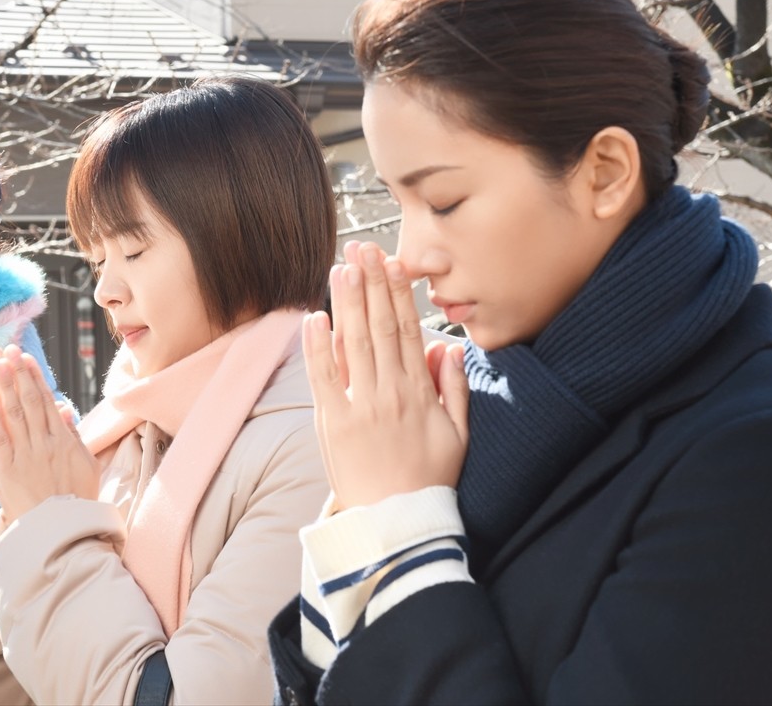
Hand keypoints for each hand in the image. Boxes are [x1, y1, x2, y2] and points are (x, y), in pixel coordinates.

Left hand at [0, 345, 98, 522]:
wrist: (63, 534)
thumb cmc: (77, 499)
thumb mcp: (86, 464)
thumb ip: (73, 435)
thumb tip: (63, 408)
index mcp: (62, 440)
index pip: (44, 401)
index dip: (32, 377)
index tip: (23, 357)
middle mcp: (41, 445)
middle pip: (24, 402)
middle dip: (12, 373)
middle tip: (1, 350)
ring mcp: (22, 459)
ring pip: (8, 417)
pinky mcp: (5, 475)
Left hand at [304, 241, 468, 509]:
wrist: (397, 522)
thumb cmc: (428, 478)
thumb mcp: (458, 435)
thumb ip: (454, 389)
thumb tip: (447, 348)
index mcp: (419, 393)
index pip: (406, 331)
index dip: (397, 294)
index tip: (391, 263)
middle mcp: (389, 394)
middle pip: (378, 328)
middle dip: (370, 285)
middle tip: (362, 248)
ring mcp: (360, 408)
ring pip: (353, 345)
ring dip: (346, 303)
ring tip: (340, 268)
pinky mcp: (334, 424)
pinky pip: (324, 378)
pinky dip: (317, 347)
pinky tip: (313, 317)